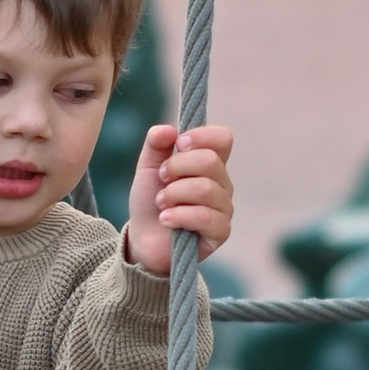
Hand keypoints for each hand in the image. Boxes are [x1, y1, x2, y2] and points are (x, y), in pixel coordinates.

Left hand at [127, 121, 234, 274]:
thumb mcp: (148, 168)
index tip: (178, 144)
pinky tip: (166, 220)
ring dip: (173, 194)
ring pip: (205, 188)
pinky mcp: (221, 232)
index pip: (223, 139)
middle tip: (162, 180)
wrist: (144, 239)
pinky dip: (178, 216)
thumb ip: (155, 144)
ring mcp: (224, 208)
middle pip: (210, 161)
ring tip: (162, 204)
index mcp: (210, 163)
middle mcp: (222, 183)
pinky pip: (205, 216)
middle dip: (176, 167)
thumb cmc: (151, 202)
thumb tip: (169, 130)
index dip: (201, 136)